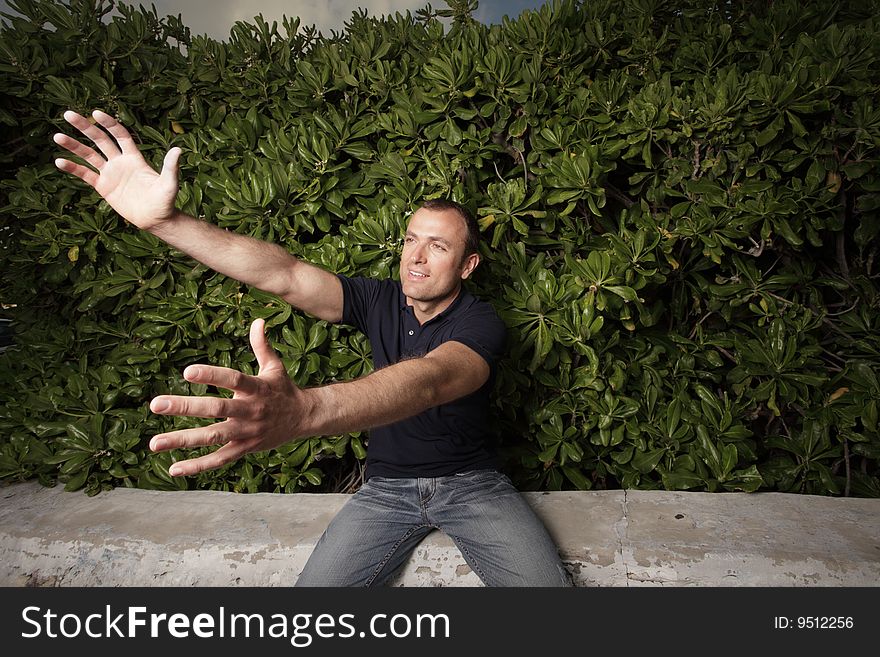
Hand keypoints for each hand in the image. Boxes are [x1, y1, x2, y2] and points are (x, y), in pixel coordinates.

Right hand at [53, 109, 180, 230]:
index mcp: (134, 157)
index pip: (120, 135)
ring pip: (88, 155)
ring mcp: (110, 173)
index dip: (109, 123)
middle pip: (100, 139)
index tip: (96, 113)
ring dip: (73, 145)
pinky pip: (85, 175)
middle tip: (68, 114)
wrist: (155, 219)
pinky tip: (59, 161)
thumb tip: (178, 150)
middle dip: (85, 127)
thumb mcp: (169, 184)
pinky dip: (72, 168)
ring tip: (57, 136)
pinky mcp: (103, 186)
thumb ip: (170, 167)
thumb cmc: (165, 201)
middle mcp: (120, 162)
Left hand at [149, 319, 310, 475]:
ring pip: (213, 437)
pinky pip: (220, 459)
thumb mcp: (275, 367)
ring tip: (155, 442)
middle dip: (185, 407)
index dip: (211, 375)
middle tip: (156, 404)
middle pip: (216, 409)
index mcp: (257, 388)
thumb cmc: (283, 389)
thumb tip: (258, 321)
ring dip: (183, 440)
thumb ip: (262, 346)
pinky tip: (174, 468)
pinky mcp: (244, 448)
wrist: (304, 419)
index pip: (233, 380)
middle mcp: (251, 411)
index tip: (186, 371)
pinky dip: (198, 466)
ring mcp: (247, 432)